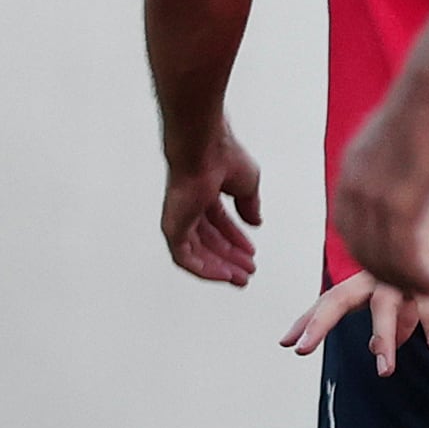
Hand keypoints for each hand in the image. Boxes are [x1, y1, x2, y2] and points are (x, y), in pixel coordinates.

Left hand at [161, 122, 263, 285]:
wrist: (205, 149)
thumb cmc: (223, 156)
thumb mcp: (248, 185)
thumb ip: (250, 205)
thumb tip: (256, 221)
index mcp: (204, 195)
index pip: (218, 225)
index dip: (236, 241)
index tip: (250, 254)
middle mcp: (189, 208)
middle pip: (209, 242)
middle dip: (230, 259)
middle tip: (246, 272)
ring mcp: (179, 219)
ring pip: (198, 253)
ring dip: (220, 267)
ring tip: (239, 277)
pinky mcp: (173, 228)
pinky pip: (185, 258)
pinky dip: (205, 269)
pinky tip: (224, 275)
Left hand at [284, 267, 428, 375]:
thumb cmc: (425, 260)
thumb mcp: (405, 293)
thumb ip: (392, 320)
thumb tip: (382, 347)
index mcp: (364, 281)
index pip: (329, 301)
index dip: (307, 321)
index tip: (286, 342)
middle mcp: (375, 276)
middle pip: (339, 297)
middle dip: (318, 323)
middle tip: (302, 349)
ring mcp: (399, 276)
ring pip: (384, 307)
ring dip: (384, 338)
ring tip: (384, 370)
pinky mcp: (428, 277)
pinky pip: (426, 302)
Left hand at [330, 80, 428, 298]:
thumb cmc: (425, 105)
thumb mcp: (392, 136)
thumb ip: (385, 159)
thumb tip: (390, 160)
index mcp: (351, 174)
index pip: (349, 226)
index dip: (369, 250)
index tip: (388, 263)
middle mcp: (353, 189)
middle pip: (361, 245)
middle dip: (383, 271)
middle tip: (407, 285)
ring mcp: (372, 198)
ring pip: (380, 254)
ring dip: (401, 278)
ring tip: (423, 289)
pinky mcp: (398, 202)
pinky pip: (401, 251)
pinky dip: (413, 273)